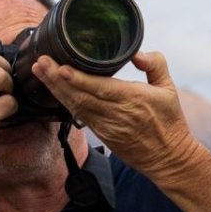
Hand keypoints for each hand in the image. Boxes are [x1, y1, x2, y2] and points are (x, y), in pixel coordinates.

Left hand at [31, 51, 199, 182]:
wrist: (168, 158)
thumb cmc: (170, 122)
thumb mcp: (169, 89)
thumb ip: (155, 65)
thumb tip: (137, 53)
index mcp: (133, 100)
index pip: (101, 88)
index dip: (79, 80)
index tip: (61, 68)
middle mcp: (116, 113)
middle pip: (80, 96)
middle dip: (57, 80)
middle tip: (41, 63)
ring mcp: (106, 126)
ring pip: (75, 106)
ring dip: (56, 89)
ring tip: (40, 71)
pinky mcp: (101, 133)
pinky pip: (79, 115)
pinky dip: (64, 101)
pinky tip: (53, 89)